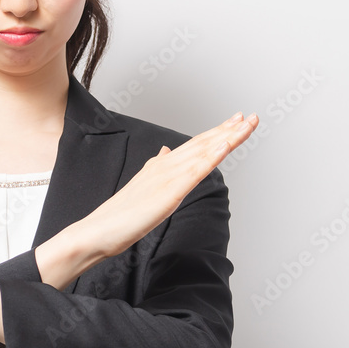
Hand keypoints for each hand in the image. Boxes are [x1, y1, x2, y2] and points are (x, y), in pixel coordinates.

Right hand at [77, 111, 259, 259]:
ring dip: (227, 137)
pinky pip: (196, 171)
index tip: (234, 122)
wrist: (99, 230)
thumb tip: (165, 151)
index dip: (216, 132)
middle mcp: (165, 165)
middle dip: (228, 129)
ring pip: (203, 152)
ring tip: (246, 124)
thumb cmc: (119, 215)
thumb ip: (156, 167)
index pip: (194, 145)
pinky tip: (226, 145)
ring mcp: (168, 177)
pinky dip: (213, 156)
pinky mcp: (170, 191)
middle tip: (249, 117)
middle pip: (202, 143)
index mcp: (160, 166)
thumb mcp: (143, 187)